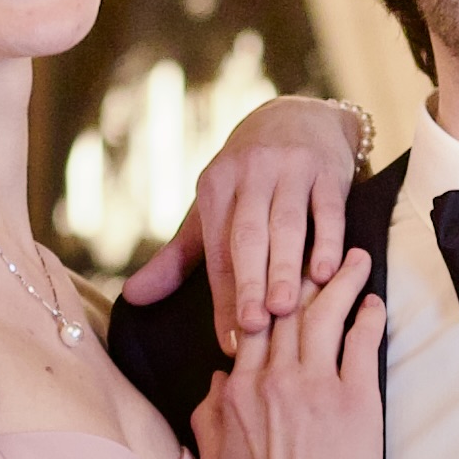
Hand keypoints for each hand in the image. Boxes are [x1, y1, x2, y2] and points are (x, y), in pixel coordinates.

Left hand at [122, 98, 370, 347]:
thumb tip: (131, 298)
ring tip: (285, 308)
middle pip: (247, 236)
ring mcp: (290, 168)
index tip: (230, 341)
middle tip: (253, 326)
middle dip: (248, 282)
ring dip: (285, 267)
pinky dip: (328, 240)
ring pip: (285, 224)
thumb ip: (176, 258)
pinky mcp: (327, 170)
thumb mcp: (211, 209)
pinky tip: (327, 272)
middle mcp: (250, 174)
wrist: (298, 117)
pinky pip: (328, 209)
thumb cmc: (248, 178)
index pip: (218, 250)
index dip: (223, 297)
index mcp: (216, 186)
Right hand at [193, 257, 386, 458]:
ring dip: (342, 281)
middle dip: (305, 271)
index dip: (266, 292)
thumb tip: (217, 380)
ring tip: (357, 257)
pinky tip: (375, 303)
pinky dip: (367, 319)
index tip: (278, 270)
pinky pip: (361, 346)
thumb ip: (211, 412)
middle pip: (288, 308)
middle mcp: (274, 378)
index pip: (251, 324)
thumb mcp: (213, 456)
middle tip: (321, 245)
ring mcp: (315, 386)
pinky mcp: (355, 402)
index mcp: (238, 389)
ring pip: (325, 316)